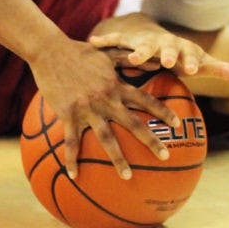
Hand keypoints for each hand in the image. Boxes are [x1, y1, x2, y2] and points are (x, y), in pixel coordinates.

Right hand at [29, 35, 179, 180]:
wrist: (51, 52)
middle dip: (151, 140)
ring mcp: (87, 108)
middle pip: (133, 123)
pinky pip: (71, 142)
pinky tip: (74, 175)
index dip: (163, 112)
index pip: (145, 100)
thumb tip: (155, 62)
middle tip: (167, 155)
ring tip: (128, 176)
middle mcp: (106, 99)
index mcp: (116, 85)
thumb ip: (131, 59)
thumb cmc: (80, 52)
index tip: (177, 125)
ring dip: (118, 158)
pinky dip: (72, 160)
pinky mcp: (68, 114)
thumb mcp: (108, 53)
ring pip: (106, 138)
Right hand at [89, 23, 228, 81]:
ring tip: (130, 60)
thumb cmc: (176, 54)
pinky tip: (93, 42)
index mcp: (178, 49)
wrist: (149, 32)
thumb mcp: (197, 60)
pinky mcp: (124, 42)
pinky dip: (105, 42)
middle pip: (162, 48)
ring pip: (136, 46)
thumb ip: (219, 68)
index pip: (185, 55)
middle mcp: (160, 43)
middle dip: (163, 54)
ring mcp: (141, 41)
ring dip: (134, 51)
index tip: (190, 68)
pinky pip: (113, 42)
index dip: (188, 61)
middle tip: (164, 62)